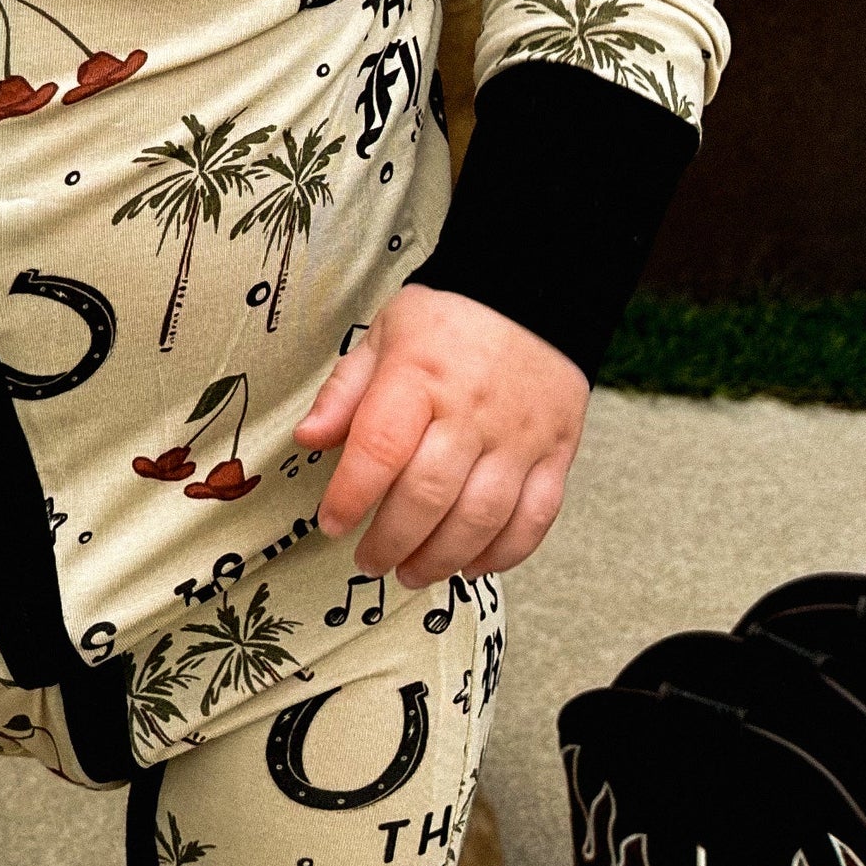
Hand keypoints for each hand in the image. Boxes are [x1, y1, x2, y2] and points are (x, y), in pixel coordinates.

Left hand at [296, 285, 588, 588]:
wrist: (536, 293)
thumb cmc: (451, 320)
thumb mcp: (384, 335)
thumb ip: (344, 391)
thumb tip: (308, 438)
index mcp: (420, 377)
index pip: (379, 447)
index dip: (350, 495)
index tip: (331, 522)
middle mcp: (472, 411)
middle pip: (429, 495)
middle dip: (391, 542)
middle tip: (370, 561)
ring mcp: (519, 436)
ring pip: (481, 518)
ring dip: (442, 558)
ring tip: (412, 572)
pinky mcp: (556, 452)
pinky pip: (535, 517)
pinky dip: (504, 553)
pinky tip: (473, 564)